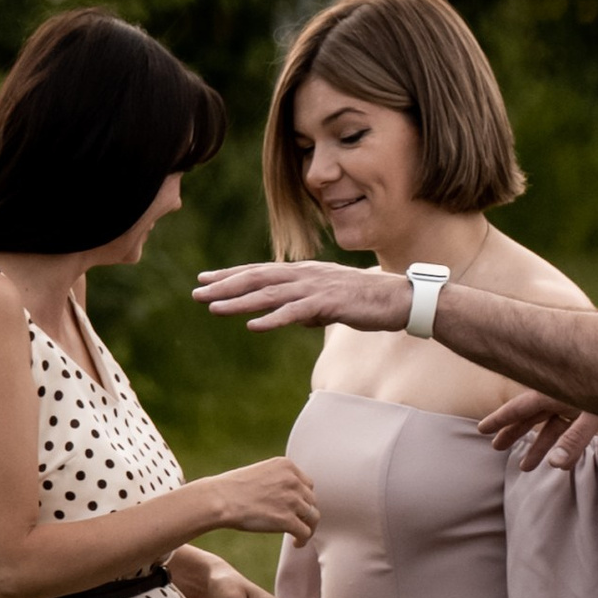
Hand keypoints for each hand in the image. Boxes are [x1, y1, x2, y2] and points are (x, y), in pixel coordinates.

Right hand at [193, 456, 319, 542]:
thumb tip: (288, 496)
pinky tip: (297, 543)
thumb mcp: (261, 472)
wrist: (219, 500)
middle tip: (298, 523)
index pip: (307, 484)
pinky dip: (304, 539)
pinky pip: (305, 532)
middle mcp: (293, 480)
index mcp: (286, 465)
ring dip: (307, 527)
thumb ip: (278, 479)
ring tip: (299, 536)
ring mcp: (292, 500)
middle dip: (305, 513)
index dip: (303, 498)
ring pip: (312, 517)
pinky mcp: (287, 520)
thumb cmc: (231, 489)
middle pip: (311, 500)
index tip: (298, 509)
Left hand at [194, 259, 405, 335]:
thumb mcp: (333, 304)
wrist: (400, 300)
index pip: (261, 271)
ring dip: (239, 301)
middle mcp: (306, 275)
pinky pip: (295, 312)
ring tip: (213, 307)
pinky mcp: (329, 303)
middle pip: (257, 277)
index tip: (205, 278)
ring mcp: (316, 288)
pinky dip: (273, 318)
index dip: (231, 274)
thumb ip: (313, 308)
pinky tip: (254, 325)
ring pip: (269, 294)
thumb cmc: (368, 301)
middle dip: (225, 284)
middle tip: (196, 290)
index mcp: (305, 272)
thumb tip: (299, 319)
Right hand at [475, 387, 597, 472]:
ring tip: (524, 467)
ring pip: (551, 426)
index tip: (482, 429)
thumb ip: (575, 440)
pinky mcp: (591, 410)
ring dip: (539, 446)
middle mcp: (561, 395)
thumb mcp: (595, 414)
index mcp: (554, 390)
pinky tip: (560, 464)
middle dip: (514, 432)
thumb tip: (554, 465)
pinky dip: (564, 445)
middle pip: (531, 416)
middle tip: (496, 447)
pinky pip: (571, 429)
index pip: (520, 407)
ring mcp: (576, 403)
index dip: (501, 419)